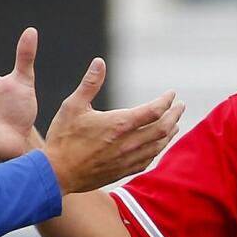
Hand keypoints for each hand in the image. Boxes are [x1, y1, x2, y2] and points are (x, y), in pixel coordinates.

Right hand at [41, 57, 183, 192]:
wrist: (56, 174)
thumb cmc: (62, 139)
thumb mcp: (72, 106)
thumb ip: (89, 84)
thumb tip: (99, 62)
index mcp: (119, 124)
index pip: (153, 110)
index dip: (166, 101)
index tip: (171, 94)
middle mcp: (128, 143)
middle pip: (162, 128)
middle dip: (174, 116)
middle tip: (180, 107)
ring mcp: (127, 159)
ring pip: (158, 145)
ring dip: (169, 133)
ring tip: (174, 124)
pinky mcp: (123, 171)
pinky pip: (148, 159)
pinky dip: (158, 149)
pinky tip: (157, 145)